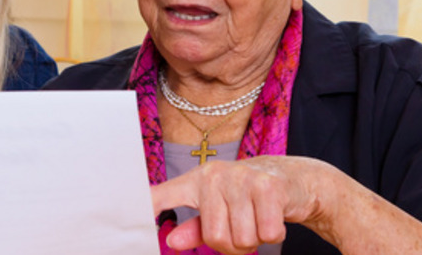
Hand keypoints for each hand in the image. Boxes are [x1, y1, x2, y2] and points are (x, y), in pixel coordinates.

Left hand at [151, 155, 336, 253]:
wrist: (290, 178)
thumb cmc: (245, 197)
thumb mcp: (217, 210)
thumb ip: (194, 228)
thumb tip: (171, 242)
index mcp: (195, 181)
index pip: (163, 195)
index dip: (146, 207)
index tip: (131, 217)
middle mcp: (214, 176)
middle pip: (215, 238)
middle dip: (233, 246)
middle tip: (242, 229)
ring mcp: (241, 178)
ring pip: (243, 239)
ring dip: (255, 240)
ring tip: (257, 220)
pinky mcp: (268, 186)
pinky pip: (267, 234)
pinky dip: (273, 235)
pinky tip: (272, 216)